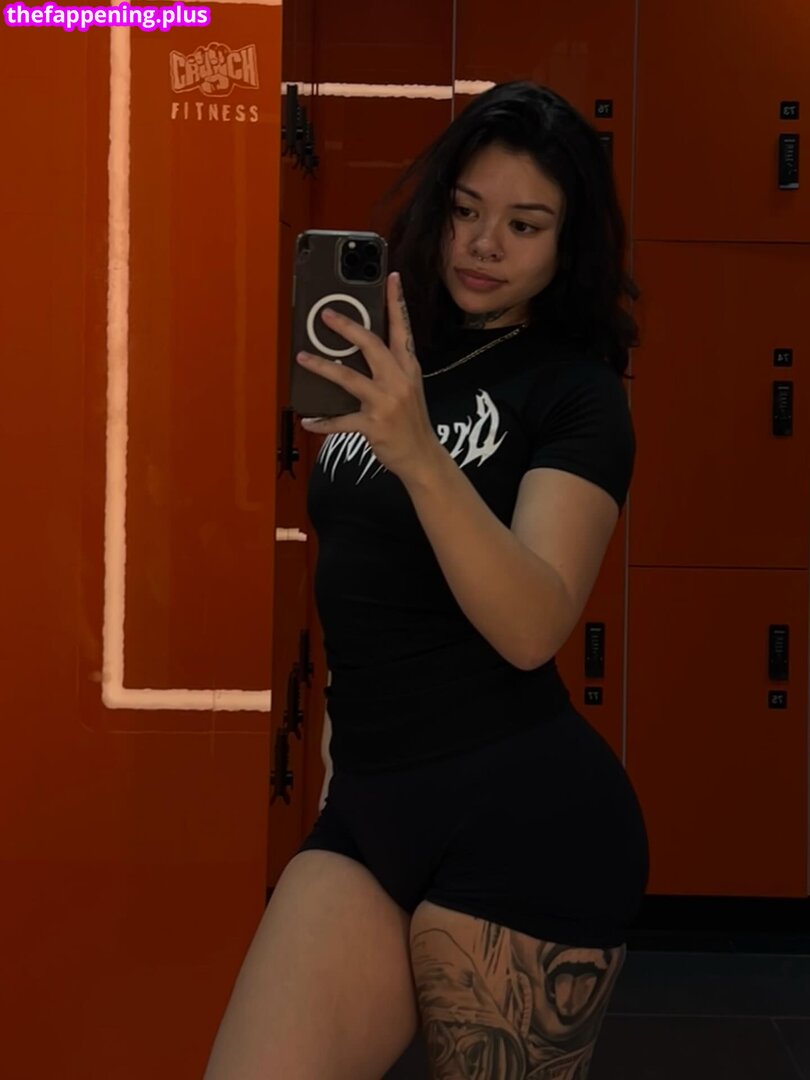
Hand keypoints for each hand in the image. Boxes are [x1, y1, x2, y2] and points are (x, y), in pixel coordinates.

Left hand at [297, 273, 441, 484]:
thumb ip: (389, 367)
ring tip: (302, 357)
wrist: (422, 457)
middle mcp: (398, 381)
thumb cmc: (411, 421)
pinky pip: (341, 421)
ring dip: (322, 367)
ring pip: (349, 378)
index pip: (402, 328)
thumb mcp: (408, 387)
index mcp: (408, 368)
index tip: (391, 277)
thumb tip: (358, 348)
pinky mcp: (373, 426)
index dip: (396, 301)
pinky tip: (308, 420)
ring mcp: (385, 403)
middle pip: (371, 345)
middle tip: (325, 315)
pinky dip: (323, 422)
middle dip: (347, 327)